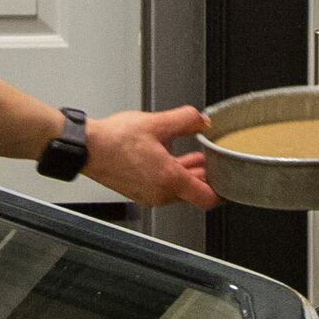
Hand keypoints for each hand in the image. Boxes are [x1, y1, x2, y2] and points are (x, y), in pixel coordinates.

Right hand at [84, 106, 217, 209]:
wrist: (87, 148)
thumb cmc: (115, 139)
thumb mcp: (157, 122)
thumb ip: (186, 119)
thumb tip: (203, 121)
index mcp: (169, 180)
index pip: (207, 198)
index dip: (223, 193)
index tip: (231, 184)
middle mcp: (160, 193)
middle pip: (193, 192)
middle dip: (205, 177)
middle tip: (213, 162)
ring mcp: (148, 195)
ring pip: (178, 189)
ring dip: (188, 174)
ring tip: (196, 156)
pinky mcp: (138, 191)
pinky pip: (163, 187)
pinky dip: (171, 175)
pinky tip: (171, 157)